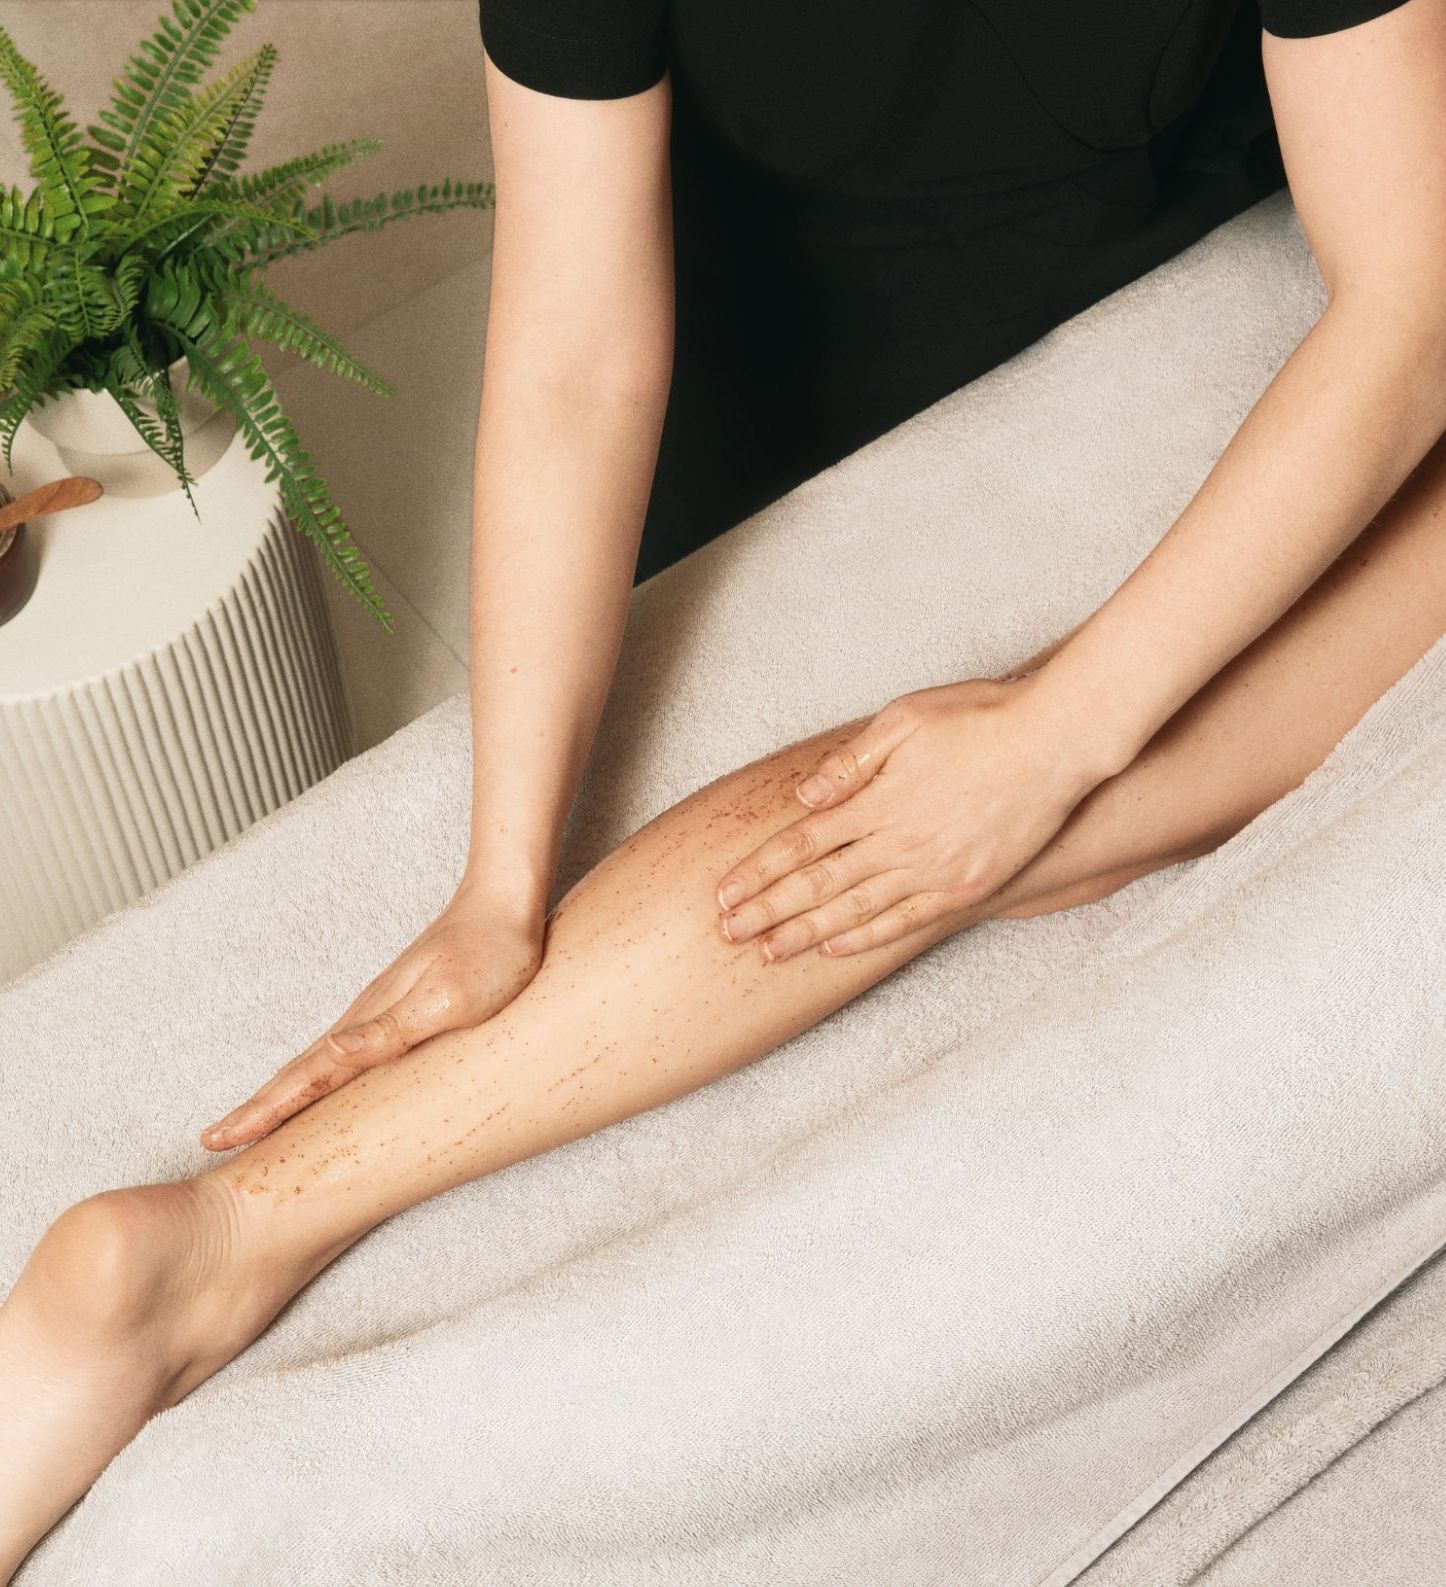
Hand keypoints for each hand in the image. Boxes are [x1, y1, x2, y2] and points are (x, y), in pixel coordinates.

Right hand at [200, 882, 544, 1149]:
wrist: (505, 902)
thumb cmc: (490, 954)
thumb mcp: (449, 1001)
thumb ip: (392, 1029)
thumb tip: (331, 1052)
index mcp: (371, 1023)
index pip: (306, 1077)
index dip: (264, 1111)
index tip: (220, 1137)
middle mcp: (366, 1018)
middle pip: (301, 1071)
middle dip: (260, 1107)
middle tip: (217, 1138)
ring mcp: (380, 1011)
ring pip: (320, 1062)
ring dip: (286, 1093)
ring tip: (256, 1120)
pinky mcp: (400, 1008)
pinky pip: (347, 1054)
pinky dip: (321, 1075)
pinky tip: (324, 1080)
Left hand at [713, 676, 1107, 960]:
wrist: (1056, 744)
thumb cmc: (980, 718)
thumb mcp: (905, 720)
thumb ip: (850, 763)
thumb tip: (804, 796)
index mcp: (877, 801)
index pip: (801, 844)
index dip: (759, 871)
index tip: (724, 893)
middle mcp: (898, 843)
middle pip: (817, 885)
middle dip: (767, 911)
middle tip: (727, 934)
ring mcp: (932, 871)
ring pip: (854, 911)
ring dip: (805, 933)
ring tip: (768, 952)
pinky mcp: (964, 887)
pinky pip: (904, 922)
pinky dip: (865, 936)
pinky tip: (834, 946)